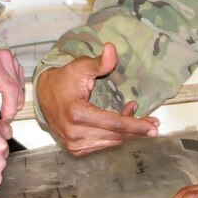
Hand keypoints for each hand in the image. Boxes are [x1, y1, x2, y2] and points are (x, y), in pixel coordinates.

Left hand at [0, 49, 24, 120]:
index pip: (9, 88)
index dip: (10, 107)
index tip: (5, 120)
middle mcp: (3, 57)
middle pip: (17, 89)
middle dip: (12, 107)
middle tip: (1, 118)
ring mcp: (9, 59)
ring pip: (20, 87)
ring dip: (14, 102)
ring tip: (0, 110)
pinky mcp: (12, 63)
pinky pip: (19, 83)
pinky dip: (14, 94)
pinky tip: (3, 99)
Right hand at [35, 42, 157, 155]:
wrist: (43, 96)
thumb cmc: (64, 79)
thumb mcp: (81, 67)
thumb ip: (99, 62)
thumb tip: (112, 49)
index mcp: (77, 114)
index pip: (114, 123)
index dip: (136, 125)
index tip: (153, 127)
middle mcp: (75, 133)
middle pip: (115, 135)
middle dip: (135, 128)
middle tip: (152, 121)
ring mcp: (74, 144)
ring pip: (111, 141)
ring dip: (126, 131)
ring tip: (133, 116)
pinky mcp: (75, 149)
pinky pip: (103, 145)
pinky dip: (114, 135)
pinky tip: (118, 124)